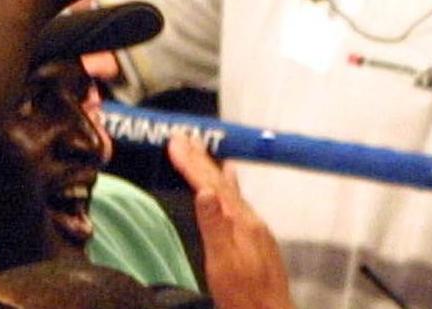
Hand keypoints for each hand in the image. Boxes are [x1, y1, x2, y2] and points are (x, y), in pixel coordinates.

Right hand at [167, 133, 293, 308]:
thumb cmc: (242, 296)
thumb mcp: (222, 263)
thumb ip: (213, 226)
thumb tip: (203, 191)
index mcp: (241, 223)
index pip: (211, 185)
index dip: (192, 163)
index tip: (174, 142)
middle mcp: (251, 220)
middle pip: (221, 183)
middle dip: (200, 160)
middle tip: (183, 137)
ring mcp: (256, 229)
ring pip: (230, 190)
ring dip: (212, 169)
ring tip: (201, 151)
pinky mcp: (256, 239)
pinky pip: (238, 200)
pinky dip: (229, 185)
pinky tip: (231, 180)